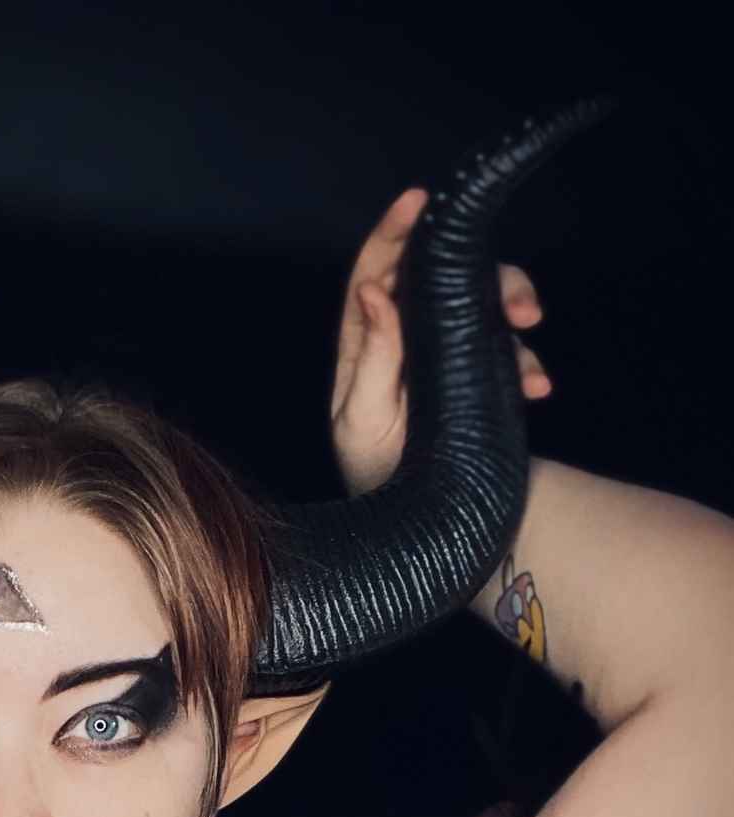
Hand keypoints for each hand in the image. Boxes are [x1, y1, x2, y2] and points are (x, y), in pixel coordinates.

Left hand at [330, 186, 550, 498]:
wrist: (421, 529)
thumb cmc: (380, 477)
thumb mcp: (365, 422)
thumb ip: (373, 359)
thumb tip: (374, 291)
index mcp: (366, 347)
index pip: (375, 274)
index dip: (394, 232)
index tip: (419, 200)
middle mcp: (405, 342)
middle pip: (443, 280)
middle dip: (487, 277)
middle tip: (522, 302)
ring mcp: (443, 357)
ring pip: (484, 308)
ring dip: (515, 316)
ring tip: (532, 353)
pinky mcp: (475, 378)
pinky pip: (506, 352)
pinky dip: (527, 364)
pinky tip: (537, 388)